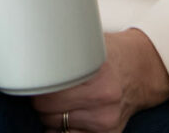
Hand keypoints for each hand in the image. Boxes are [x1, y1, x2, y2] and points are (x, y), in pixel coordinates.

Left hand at [32, 29, 168, 132]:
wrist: (138, 70)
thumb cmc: (107, 54)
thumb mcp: (86, 43)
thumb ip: (62, 49)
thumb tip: (30, 48)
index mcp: (95, 74)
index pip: (48, 87)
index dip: (34, 82)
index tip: (31, 75)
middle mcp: (102, 100)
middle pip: (47, 107)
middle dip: (39, 97)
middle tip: (44, 84)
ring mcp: (105, 121)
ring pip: (55, 124)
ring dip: (50, 113)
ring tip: (58, 97)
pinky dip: (62, 128)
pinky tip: (65, 114)